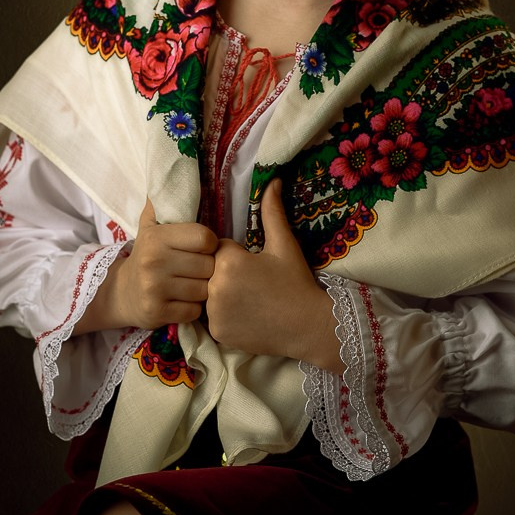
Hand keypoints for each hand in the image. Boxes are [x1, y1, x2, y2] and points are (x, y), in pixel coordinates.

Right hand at [74, 199, 217, 334]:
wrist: (121, 293)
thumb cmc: (146, 254)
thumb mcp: (150, 224)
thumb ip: (164, 201)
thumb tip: (174, 161)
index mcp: (157, 237)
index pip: (205, 238)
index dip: (210, 244)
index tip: (204, 247)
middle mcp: (154, 263)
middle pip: (208, 266)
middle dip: (208, 268)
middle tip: (199, 268)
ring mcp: (155, 290)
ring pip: (204, 290)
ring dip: (203, 289)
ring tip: (193, 283)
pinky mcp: (157, 314)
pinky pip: (195, 311)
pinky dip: (194, 308)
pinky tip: (184, 300)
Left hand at [206, 180, 342, 371]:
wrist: (307, 326)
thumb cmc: (296, 282)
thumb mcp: (284, 244)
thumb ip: (271, 212)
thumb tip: (272, 181)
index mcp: (228, 261)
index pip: (217, 249)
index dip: (236, 256)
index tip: (254, 266)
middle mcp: (215, 286)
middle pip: (209, 272)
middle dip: (225, 274)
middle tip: (253, 285)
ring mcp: (214, 313)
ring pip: (208, 295)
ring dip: (222, 295)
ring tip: (250, 301)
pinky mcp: (217, 333)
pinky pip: (212, 318)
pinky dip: (224, 317)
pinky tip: (246, 316)